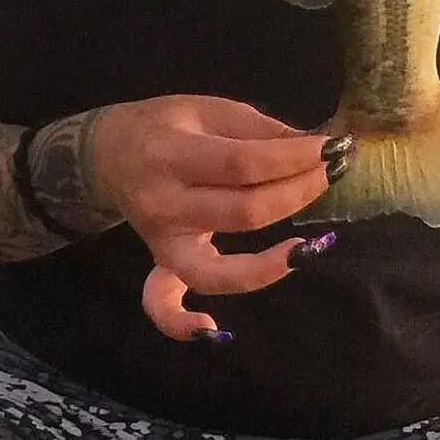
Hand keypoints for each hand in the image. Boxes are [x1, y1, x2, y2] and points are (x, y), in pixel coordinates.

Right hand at [87, 96, 343, 341]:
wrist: (107, 153)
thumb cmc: (165, 126)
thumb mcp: (208, 108)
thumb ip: (259, 128)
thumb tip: (314, 147)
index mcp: (171, 154)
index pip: (243, 164)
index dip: (294, 159)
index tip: (332, 149)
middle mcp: (163, 203)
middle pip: (243, 212)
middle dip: (297, 194)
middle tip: (329, 175)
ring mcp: (159, 241)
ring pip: (216, 270)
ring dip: (269, 264)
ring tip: (306, 247)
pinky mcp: (161, 263)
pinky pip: (162, 304)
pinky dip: (182, 324)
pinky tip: (214, 330)